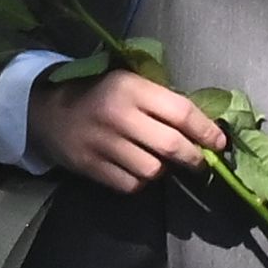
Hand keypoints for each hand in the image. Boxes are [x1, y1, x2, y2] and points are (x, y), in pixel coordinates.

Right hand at [30, 66, 229, 191]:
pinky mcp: (91, 166)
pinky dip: (140, 182)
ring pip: (152, 170)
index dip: (206, 130)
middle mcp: (119, 116)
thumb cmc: (99, 94)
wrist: (47, 112)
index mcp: (131, 88)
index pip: (181, 112)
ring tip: (160, 162)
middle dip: (194, 158)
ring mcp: (103, 144)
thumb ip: (161, 100)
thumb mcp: (128, 83)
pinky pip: (130, 185)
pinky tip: (137, 170)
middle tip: (200, 161)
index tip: (220, 142)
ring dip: (163, 170)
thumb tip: (204, 126)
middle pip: (172, 146)